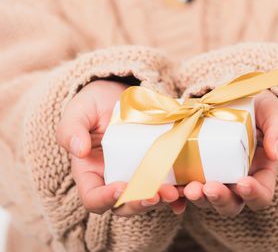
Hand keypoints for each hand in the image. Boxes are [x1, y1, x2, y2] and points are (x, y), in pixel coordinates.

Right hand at [56, 80, 184, 215]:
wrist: (117, 94)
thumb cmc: (93, 104)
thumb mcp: (78, 112)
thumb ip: (71, 129)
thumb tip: (78, 150)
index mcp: (90, 172)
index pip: (93, 198)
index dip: (105, 199)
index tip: (120, 187)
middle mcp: (113, 178)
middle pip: (124, 204)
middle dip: (140, 203)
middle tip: (155, 194)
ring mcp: (136, 173)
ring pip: (148, 196)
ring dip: (162, 199)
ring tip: (175, 192)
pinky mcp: (155, 164)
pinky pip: (166, 183)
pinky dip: (177, 192)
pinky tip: (186, 190)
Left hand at [183, 90, 277, 215]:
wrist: (228, 97)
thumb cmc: (256, 106)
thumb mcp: (272, 112)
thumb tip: (276, 153)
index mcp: (260, 172)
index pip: (261, 194)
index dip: (254, 194)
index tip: (243, 183)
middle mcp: (235, 180)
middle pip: (231, 203)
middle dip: (220, 199)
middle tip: (209, 188)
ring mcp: (212, 176)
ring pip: (205, 198)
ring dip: (196, 197)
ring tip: (188, 188)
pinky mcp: (192, 169)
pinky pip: (183, 188)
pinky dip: (175, 194)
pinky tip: (168, 190)